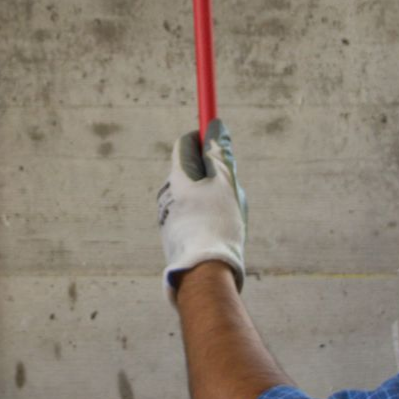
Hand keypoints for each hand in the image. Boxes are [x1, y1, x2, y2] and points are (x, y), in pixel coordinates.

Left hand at [157, 118, 246, 299]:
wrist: (204, 273)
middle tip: (231, 187)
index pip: (186, 143)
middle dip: (212, 171)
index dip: (204, 139)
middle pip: (190, 168)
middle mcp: (167, 193)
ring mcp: (169, 215)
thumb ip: (220, 154)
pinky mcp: (174, 234)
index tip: (221, 144)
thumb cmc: (217, 224)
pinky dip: (206, 215)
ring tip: (227, 215)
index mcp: (177, 177)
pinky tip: (219, 231)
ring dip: (211, 196)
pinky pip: (192, 214)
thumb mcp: (225, 183)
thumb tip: (216, 125)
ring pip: (194, 193)